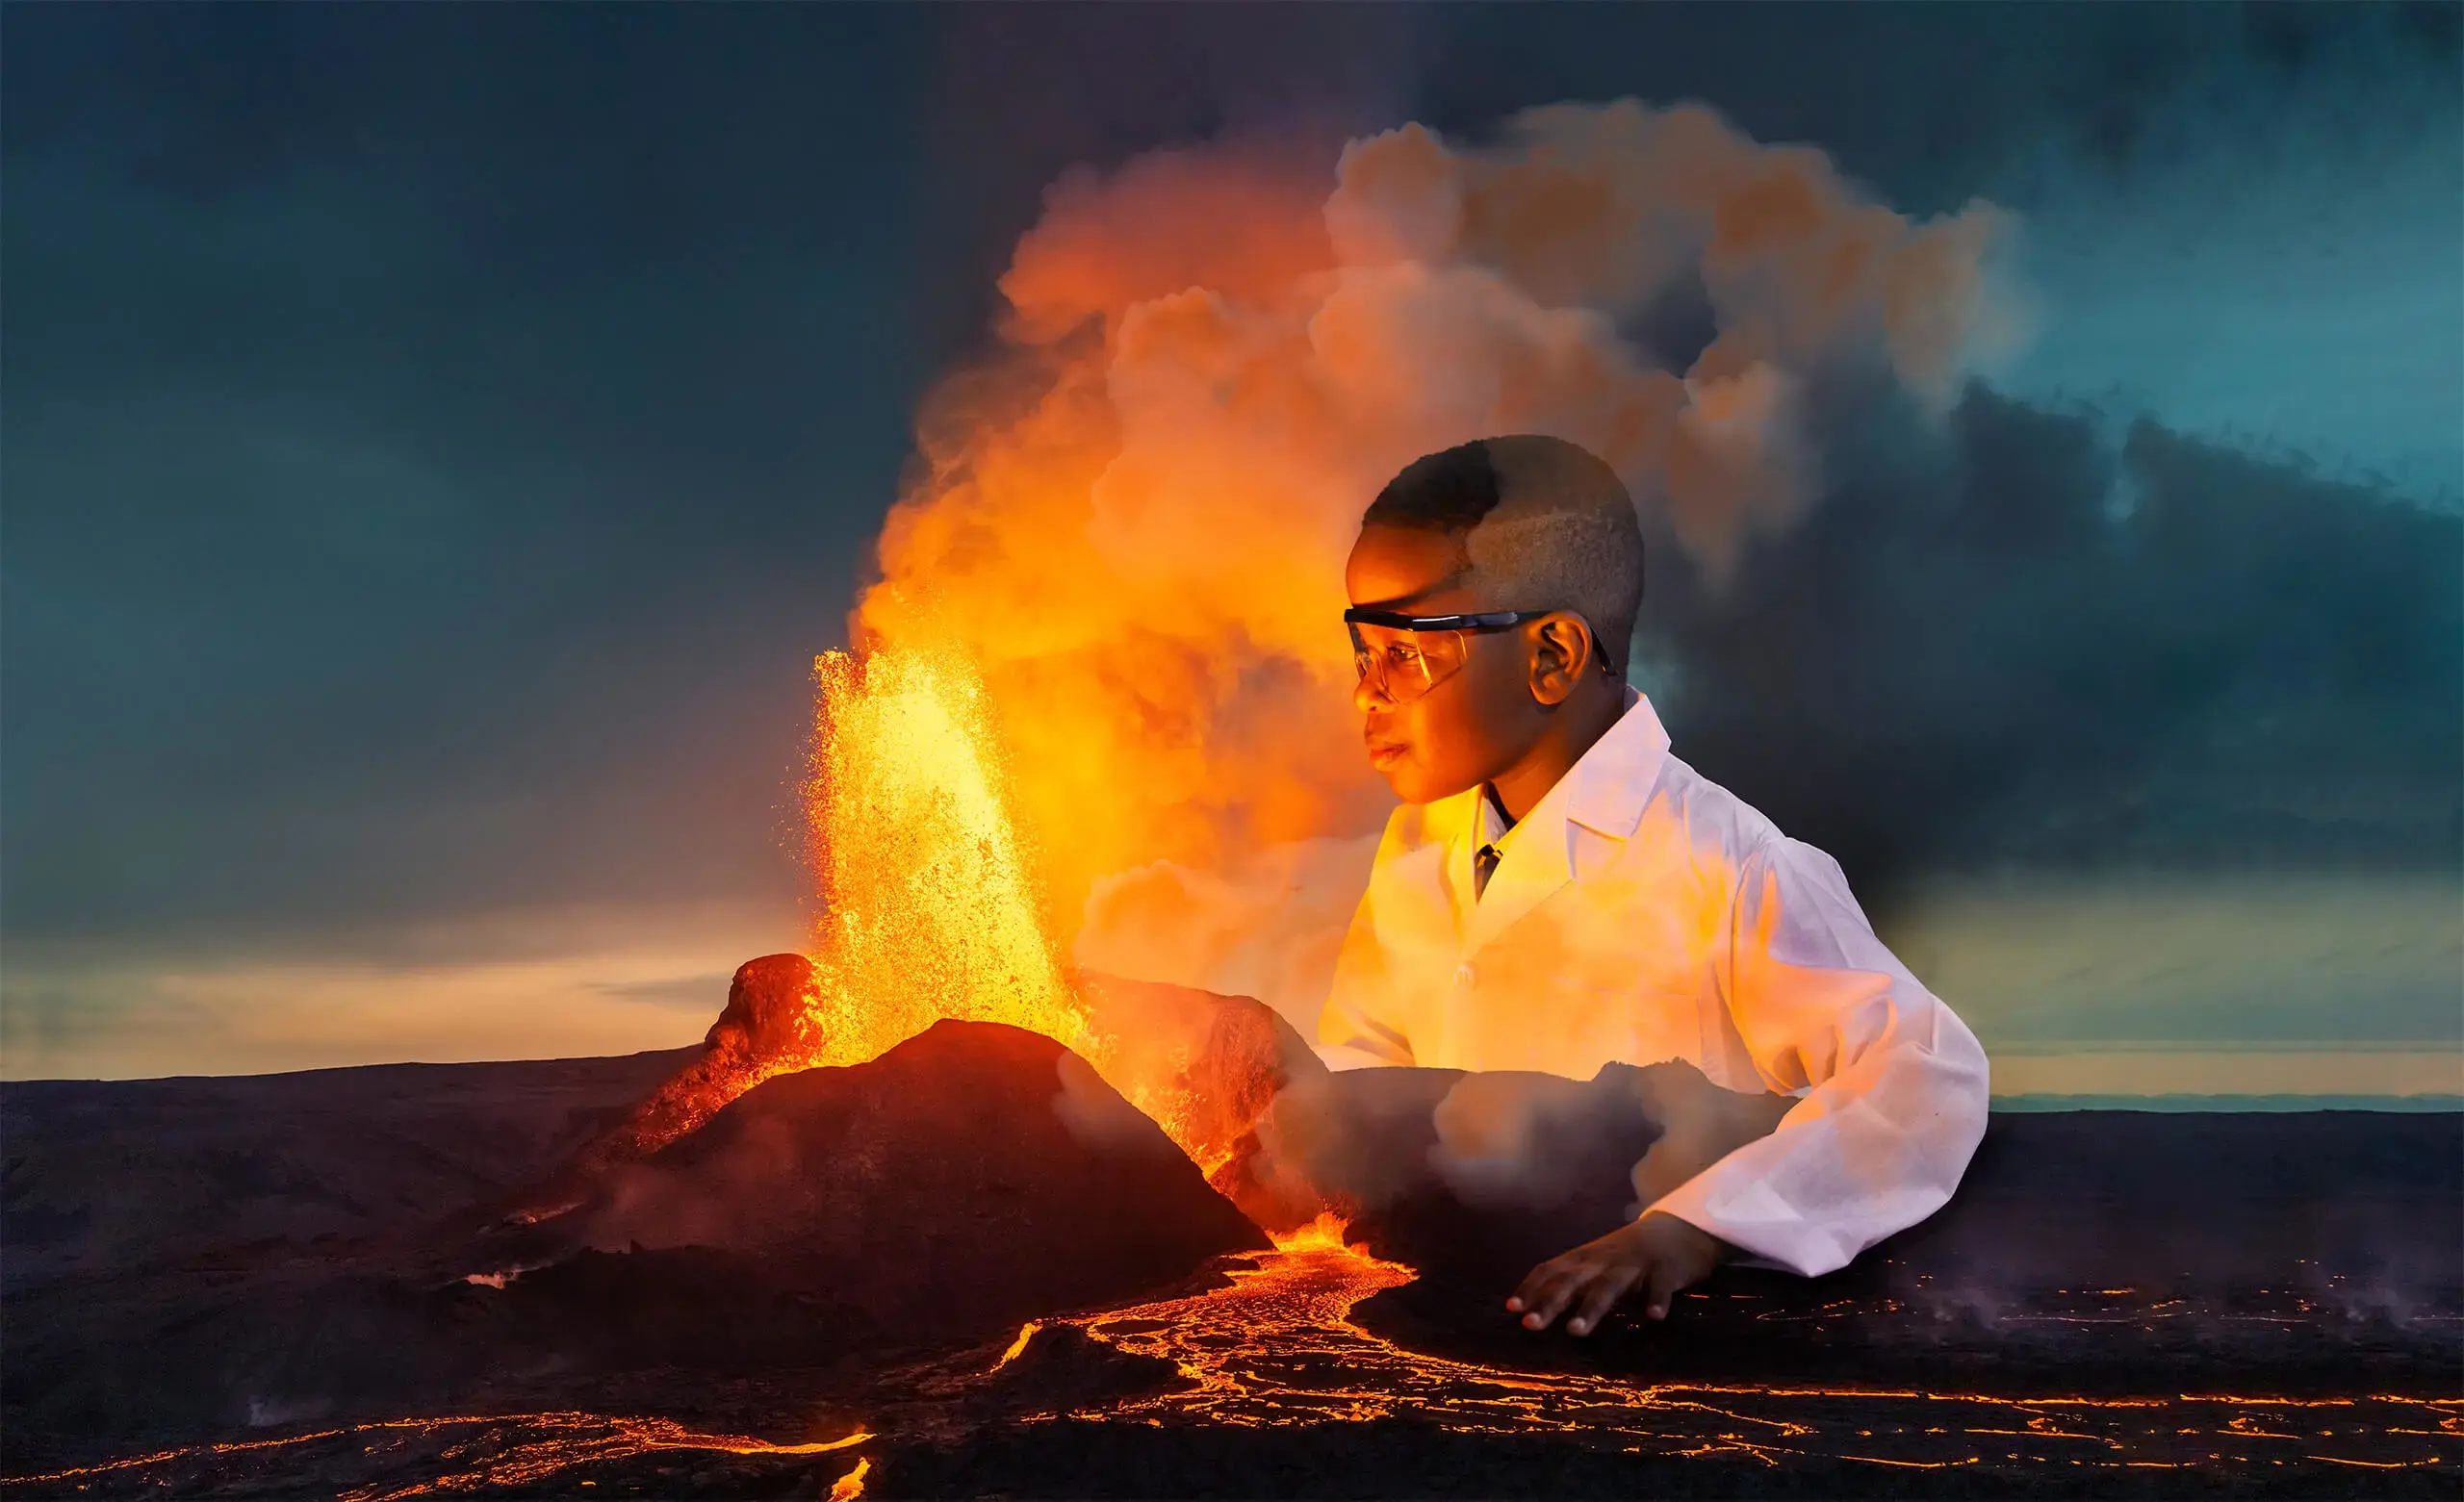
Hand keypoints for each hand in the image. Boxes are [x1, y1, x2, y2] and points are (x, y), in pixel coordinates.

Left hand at [1505, 1211, 1725, 1335]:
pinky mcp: (1666, 1271)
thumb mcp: (1595, 1263)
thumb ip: (1569, 1282)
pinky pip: (1661, 1287)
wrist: (1676, 1230)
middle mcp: (1604, 1261)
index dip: (1531, 1289)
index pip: (1551, 1271)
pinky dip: (1657, 1300)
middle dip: (1551, 1303)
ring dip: (1591, 1308)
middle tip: (1530, 1325)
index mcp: (1585, 1259)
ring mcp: (1634, 1265)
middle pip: (1573, 1282)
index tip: (1511, 1308)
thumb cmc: (1626, 1255)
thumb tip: (1529, 1309)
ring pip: (1610, 1286)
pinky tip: (1654, 1317)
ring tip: (1575, 1331)